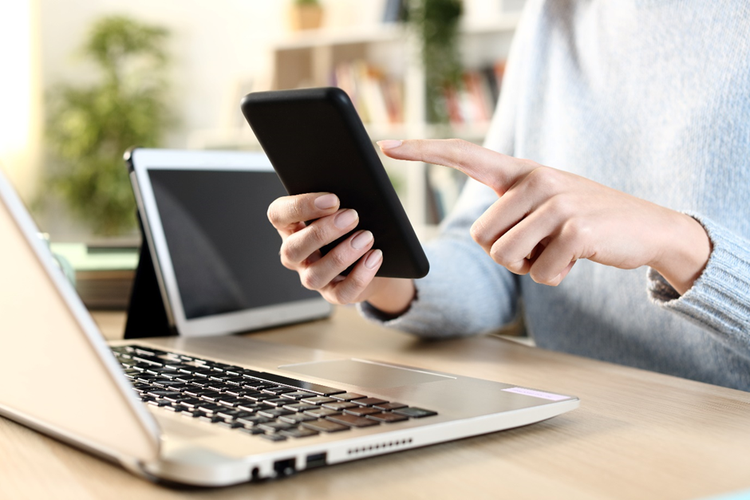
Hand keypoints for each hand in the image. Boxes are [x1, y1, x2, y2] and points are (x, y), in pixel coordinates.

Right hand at [267, 193, 414, 311]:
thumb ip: (339, 198)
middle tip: (353, 216)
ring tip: (366, 237)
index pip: (279, 214)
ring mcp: (312, 277)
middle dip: (323, 232)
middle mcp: (295, 255)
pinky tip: (374, 257)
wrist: (373, 255)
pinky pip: (342, 292)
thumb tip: (354, 188)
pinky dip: (360, 276)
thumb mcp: (342, 207)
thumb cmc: (352, 224)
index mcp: (290, 227)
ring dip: (342, 255)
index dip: (301, 206)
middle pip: (294, 248)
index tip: (332, 199)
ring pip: (315, 275)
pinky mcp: (333, 294)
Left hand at [378, 139, 710, 293]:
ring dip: (530, 266)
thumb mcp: (545, 204)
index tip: (387, 146)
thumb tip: (484, 239)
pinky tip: (577, 258)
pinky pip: (540, 274)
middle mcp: (534, 180)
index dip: (424, 152)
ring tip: (559, 248)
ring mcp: (556, 202)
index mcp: (521, 172)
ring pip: (504, 257)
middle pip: (482, 237)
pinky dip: (555, 277)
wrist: (647, 227)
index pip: (464, 155)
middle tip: (542, 245)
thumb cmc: (584, 221)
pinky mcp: (575, 229)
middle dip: (507, 254)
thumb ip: (511, 210)